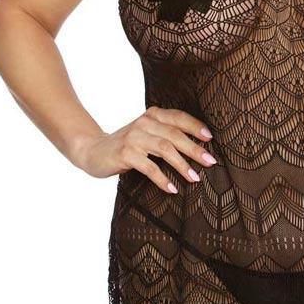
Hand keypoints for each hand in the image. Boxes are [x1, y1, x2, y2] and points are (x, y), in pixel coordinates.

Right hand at [71, 108, 216, 192]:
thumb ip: (166, 134)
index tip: (210, 138)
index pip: (178, 117)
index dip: (195, 126)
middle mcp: (143, 123)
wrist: (92, 150)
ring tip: (195, 178)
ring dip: (182, 165)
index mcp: (152, 115)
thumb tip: (199, 148)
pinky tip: (172, 188)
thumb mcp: (147, 134)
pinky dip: (162, 178)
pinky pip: (149, 167)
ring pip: (165, 149)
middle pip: (175, 134)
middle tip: (210, 162)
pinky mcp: (125, 153)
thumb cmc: (127, 145)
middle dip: (195, 149)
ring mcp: (134, 137)